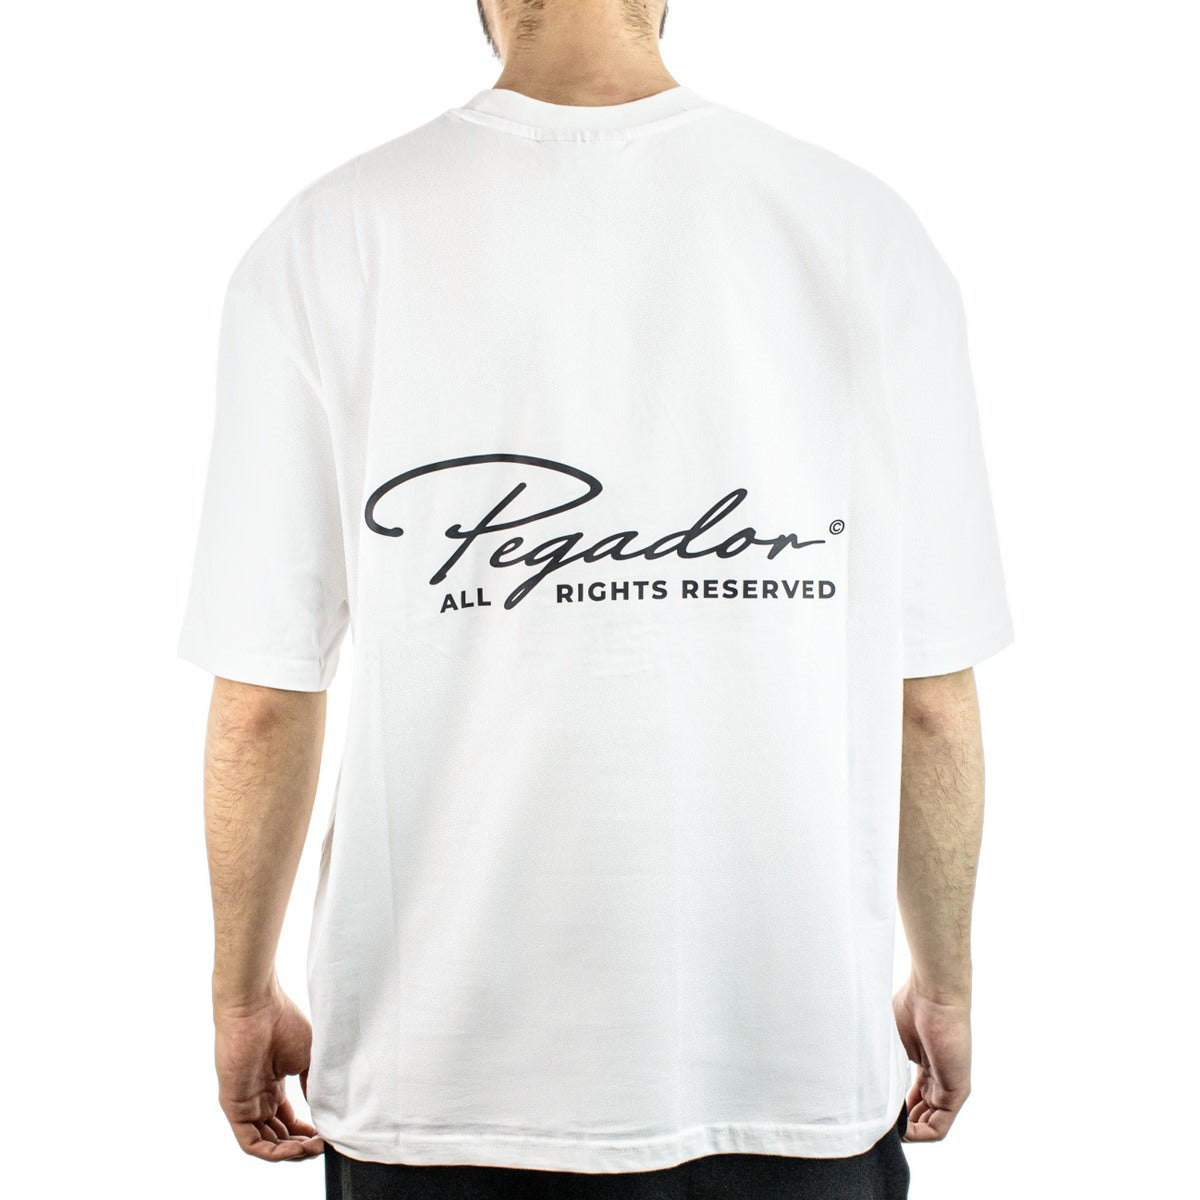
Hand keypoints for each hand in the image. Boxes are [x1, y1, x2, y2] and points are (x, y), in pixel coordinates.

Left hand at [213, 982, 323, 1160]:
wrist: (257, 1007)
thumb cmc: (282, 1022)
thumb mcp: (307, 1058)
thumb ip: (313, 1086)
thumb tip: (325, 1111)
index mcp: (274, 1085)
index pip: (288, 1121)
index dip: (308, 1132)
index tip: (327, 1134)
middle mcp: (259, 1097)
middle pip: (279, 1135)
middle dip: (302, 1145)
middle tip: (323, 1144)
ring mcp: (246, 1103)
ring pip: (266, 1143)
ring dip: (290, 1152)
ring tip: (312, 1147)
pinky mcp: (234, 1107)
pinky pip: (250, 1142)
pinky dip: (272, 1151)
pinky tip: (294, 1148)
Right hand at [892, 976, 971, 1141]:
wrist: (933, 994)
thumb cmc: (910, 1005)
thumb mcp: (889, 1038)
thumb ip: (881, 1062)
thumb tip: (860, 1083)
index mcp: (923, 1062)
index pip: (911, 1097)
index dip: (894, 1108)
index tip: (876, 1109)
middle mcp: (937, 1076)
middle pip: (921, 1113)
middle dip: (901, 1124)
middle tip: (880, 1125)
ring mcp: (948, 1085)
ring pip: (929, 1123)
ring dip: (909, 1132)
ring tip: (887, 1130)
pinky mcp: (958, 1091)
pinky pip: (939, 1126)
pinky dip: (920, 1134)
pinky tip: (902, 1130)